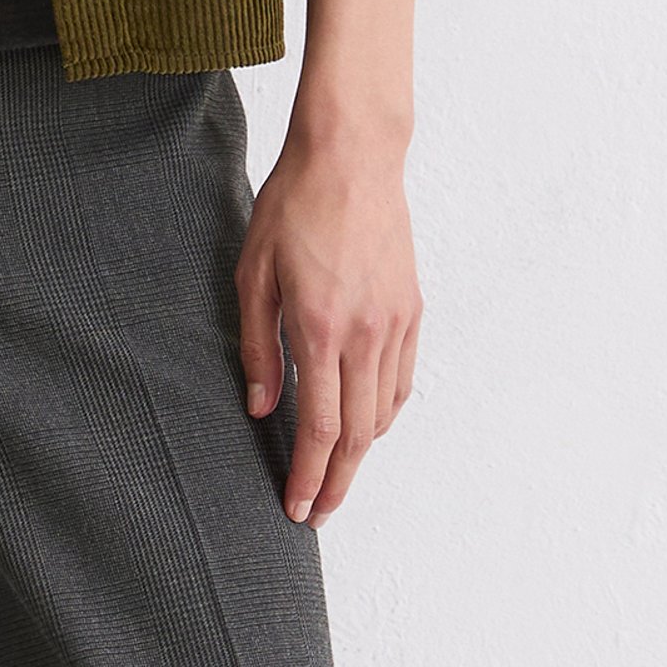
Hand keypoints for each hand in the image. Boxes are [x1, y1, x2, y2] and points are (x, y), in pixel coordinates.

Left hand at [234, 124, 420, 526]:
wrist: (352, 155)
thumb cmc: (294, 204)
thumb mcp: (253, 270)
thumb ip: (257, 344)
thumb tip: (260, 406)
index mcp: (321, 328)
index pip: (319, 427)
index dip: (309, 476)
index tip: (298, 508)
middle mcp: (366, 335)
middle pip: (357, 434)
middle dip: (337, 481)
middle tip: (318, 510)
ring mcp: (396, 323)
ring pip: (383, 412)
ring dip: (360, 450)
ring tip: (334, 468)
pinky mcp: (412, 309)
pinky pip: (403, 380)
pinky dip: (384, 412)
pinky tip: (365, 420)